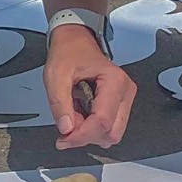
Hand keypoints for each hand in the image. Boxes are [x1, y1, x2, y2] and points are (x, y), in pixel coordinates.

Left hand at [45, 25, 134, 149]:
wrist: (75, 41)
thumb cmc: (68, 54)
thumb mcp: (56, 75)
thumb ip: (60, 103)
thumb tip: (66, 129)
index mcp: (114, 81)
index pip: (103, 122)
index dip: (82, 135)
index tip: (63, 139)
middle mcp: (126, 91)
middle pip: (112, 133)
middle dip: (87, 135)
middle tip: (68, 121)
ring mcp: (126, 98)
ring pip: (112, 133)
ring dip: (89, 132)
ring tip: (74, 113)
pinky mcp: (121, 104)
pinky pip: (110, 127)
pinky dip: (93, 127)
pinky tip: (81, 112)